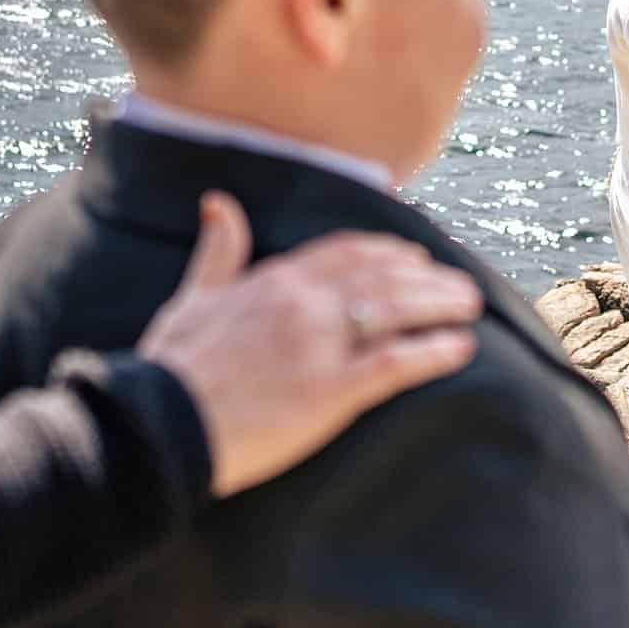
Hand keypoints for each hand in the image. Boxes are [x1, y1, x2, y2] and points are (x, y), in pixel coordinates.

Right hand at [138, 193, 482, 497]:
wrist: (159, 424)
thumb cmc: (171, 367)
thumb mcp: (192, 298)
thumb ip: (217, 252)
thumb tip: (218, 203)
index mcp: (273, 280)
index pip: (345, 251)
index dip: (387, 251)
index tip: (413, 256)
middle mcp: (303, 304)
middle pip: (382, 276)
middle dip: (426, 277)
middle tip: (457, 284)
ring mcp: (318, 346)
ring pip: (396, 311)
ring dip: (440, 305)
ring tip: (470, 307)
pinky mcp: (329, 392)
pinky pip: (394, 363)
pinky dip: (432, 352)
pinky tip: (460, 349)